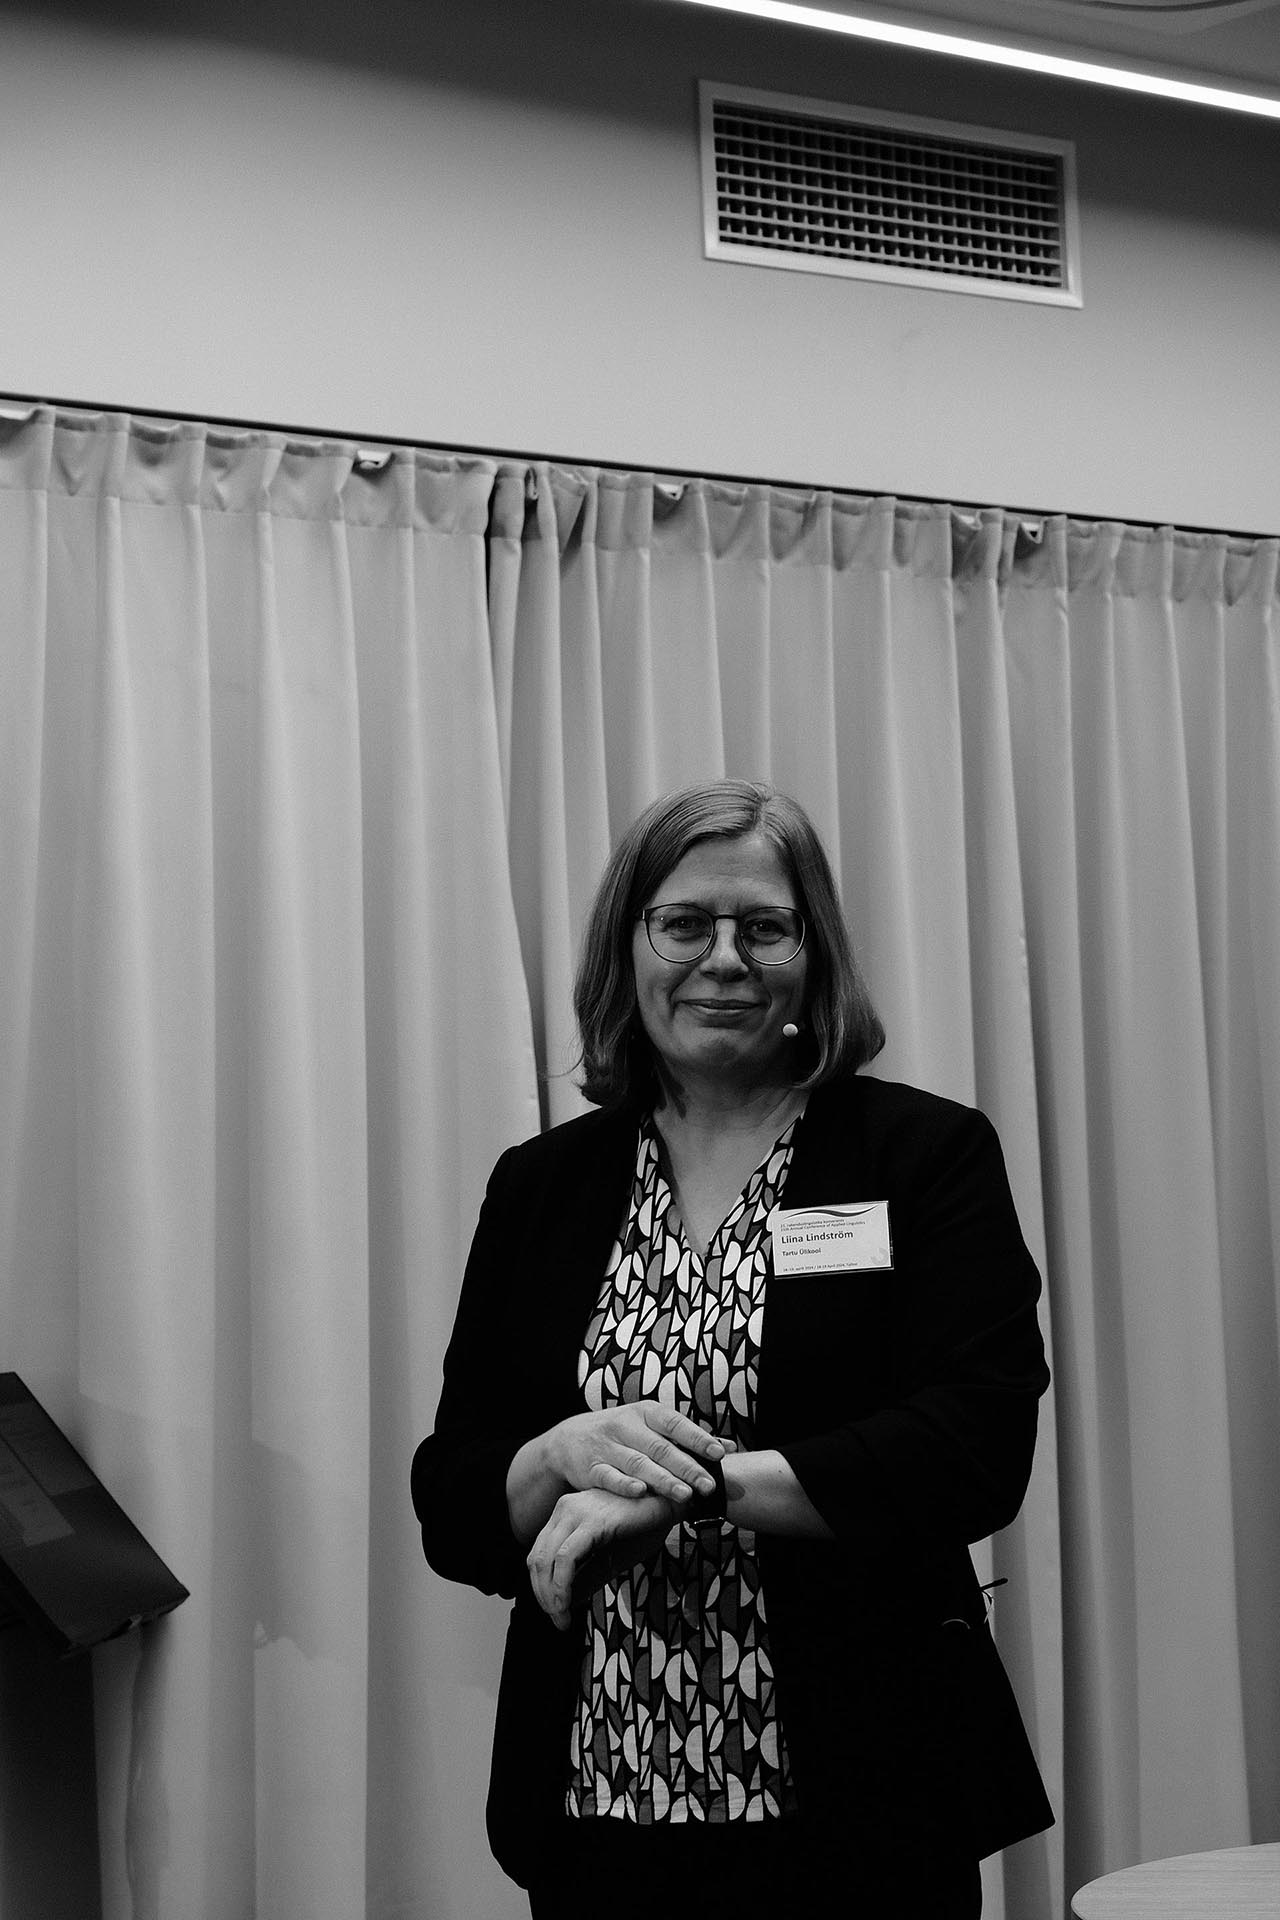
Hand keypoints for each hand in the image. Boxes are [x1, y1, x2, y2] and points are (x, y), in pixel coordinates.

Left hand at [527, 1487, 674, 1631]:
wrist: (668, 1504)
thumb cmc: (643, 1528)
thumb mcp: (610, 1559)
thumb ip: (587, 1576)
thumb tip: (565, 1603)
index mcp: (565, 1515)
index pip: (538, 1556)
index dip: (541, 1589)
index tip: (556, 1613)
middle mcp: (564, 1509)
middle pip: (536, 1560)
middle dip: (544, 1596)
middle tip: (559, 1621)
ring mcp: (576, 1512)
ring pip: (546, 1560)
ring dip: (550, 1595)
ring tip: (563, 1617)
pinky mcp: (593, 1521)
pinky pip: (566, 1558)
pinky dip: (561, 1584)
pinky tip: (568, 1602)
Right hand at [549, 1402, 730, 1505]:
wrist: (570, 1439)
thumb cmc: (623, 1433)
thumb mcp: (651, 1426)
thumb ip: (687, 1437)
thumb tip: (729, 1446)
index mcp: (645, 1413)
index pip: (675, 1423)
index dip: (697, 1438)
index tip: (719, 1454)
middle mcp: (626, 1426)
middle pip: (660, 1448)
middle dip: (687, 1467)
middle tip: (709, 1485)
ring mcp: (608, 1447)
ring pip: (638, 1464)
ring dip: (662, 1480)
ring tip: (685, 1495)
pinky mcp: (591, 1468)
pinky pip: (609, 1477)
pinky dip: (624, 1484)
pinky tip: (641, 1492)